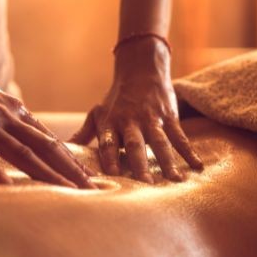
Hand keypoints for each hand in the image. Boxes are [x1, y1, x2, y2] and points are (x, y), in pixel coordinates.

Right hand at [0, 32, 94, 188]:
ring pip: (21, 153)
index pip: (50, 140)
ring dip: (46, 173)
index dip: (71, 159)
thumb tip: (26, 140)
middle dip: (70, 170)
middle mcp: (6, 118)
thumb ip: (10, 122)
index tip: (89, 176)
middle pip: (46, 148)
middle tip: (91, 189)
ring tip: (67, 190)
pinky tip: (5, 185)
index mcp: (15, 112)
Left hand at [70, 37, 202, 182]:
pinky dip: (189, 152)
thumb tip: (60, 151)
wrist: (141, 69)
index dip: (109, 159)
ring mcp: (151, 119)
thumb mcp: (97, 113)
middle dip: (139, 165)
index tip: (111, 177)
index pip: (108, 144)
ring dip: (167, 161)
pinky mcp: (168, 116)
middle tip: (145, 186)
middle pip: (135, 145)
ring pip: (160, 142)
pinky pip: (180, 136)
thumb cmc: (116, 98)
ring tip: (174, 180)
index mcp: (110, 123)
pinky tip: (196, 166)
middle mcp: (130, 122)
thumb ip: (82, 135)